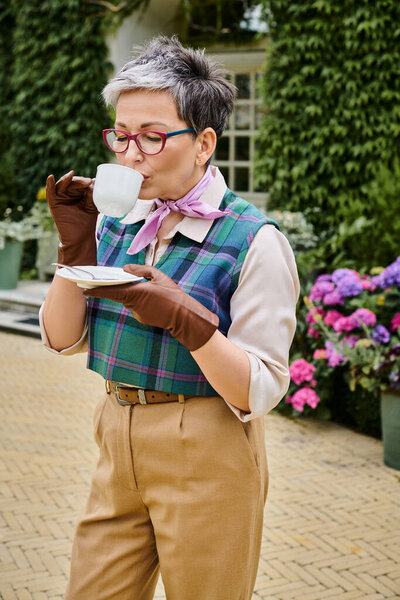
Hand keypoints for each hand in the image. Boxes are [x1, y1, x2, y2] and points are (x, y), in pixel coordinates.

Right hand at [46, 170, 97, 265]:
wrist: (80, 238)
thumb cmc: (87, 223)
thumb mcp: (91, 206)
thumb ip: (91, 195)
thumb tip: (94, 182)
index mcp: (78, 194)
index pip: (80, 183)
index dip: (85, 181)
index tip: (92, 182)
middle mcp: (68, 194)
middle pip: (71, 183)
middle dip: (78, 181)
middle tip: (87, 182)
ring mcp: (60, 198)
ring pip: (62, 185)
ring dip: (67, 179)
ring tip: (71, 175)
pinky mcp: (54, 203)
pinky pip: (50, 192)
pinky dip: (49, 184)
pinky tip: (50, 177)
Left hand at [83, 264, 218, 350]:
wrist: (184, 317)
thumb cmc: (173, 295)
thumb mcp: (160, 277)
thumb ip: (141, 271)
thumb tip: (125, 269)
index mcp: (137, 292)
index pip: (112, 290)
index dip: (96, 290)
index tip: (84, 288)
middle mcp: (134, 304)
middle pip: (117, 294)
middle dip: (109, 288)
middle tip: (97, 282)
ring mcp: (136, 313)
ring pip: (127, 300)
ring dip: (128, 294)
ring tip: (141, 288)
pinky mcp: (141, 318)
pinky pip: (134, 307)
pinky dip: (137, 301)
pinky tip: (150, 299)